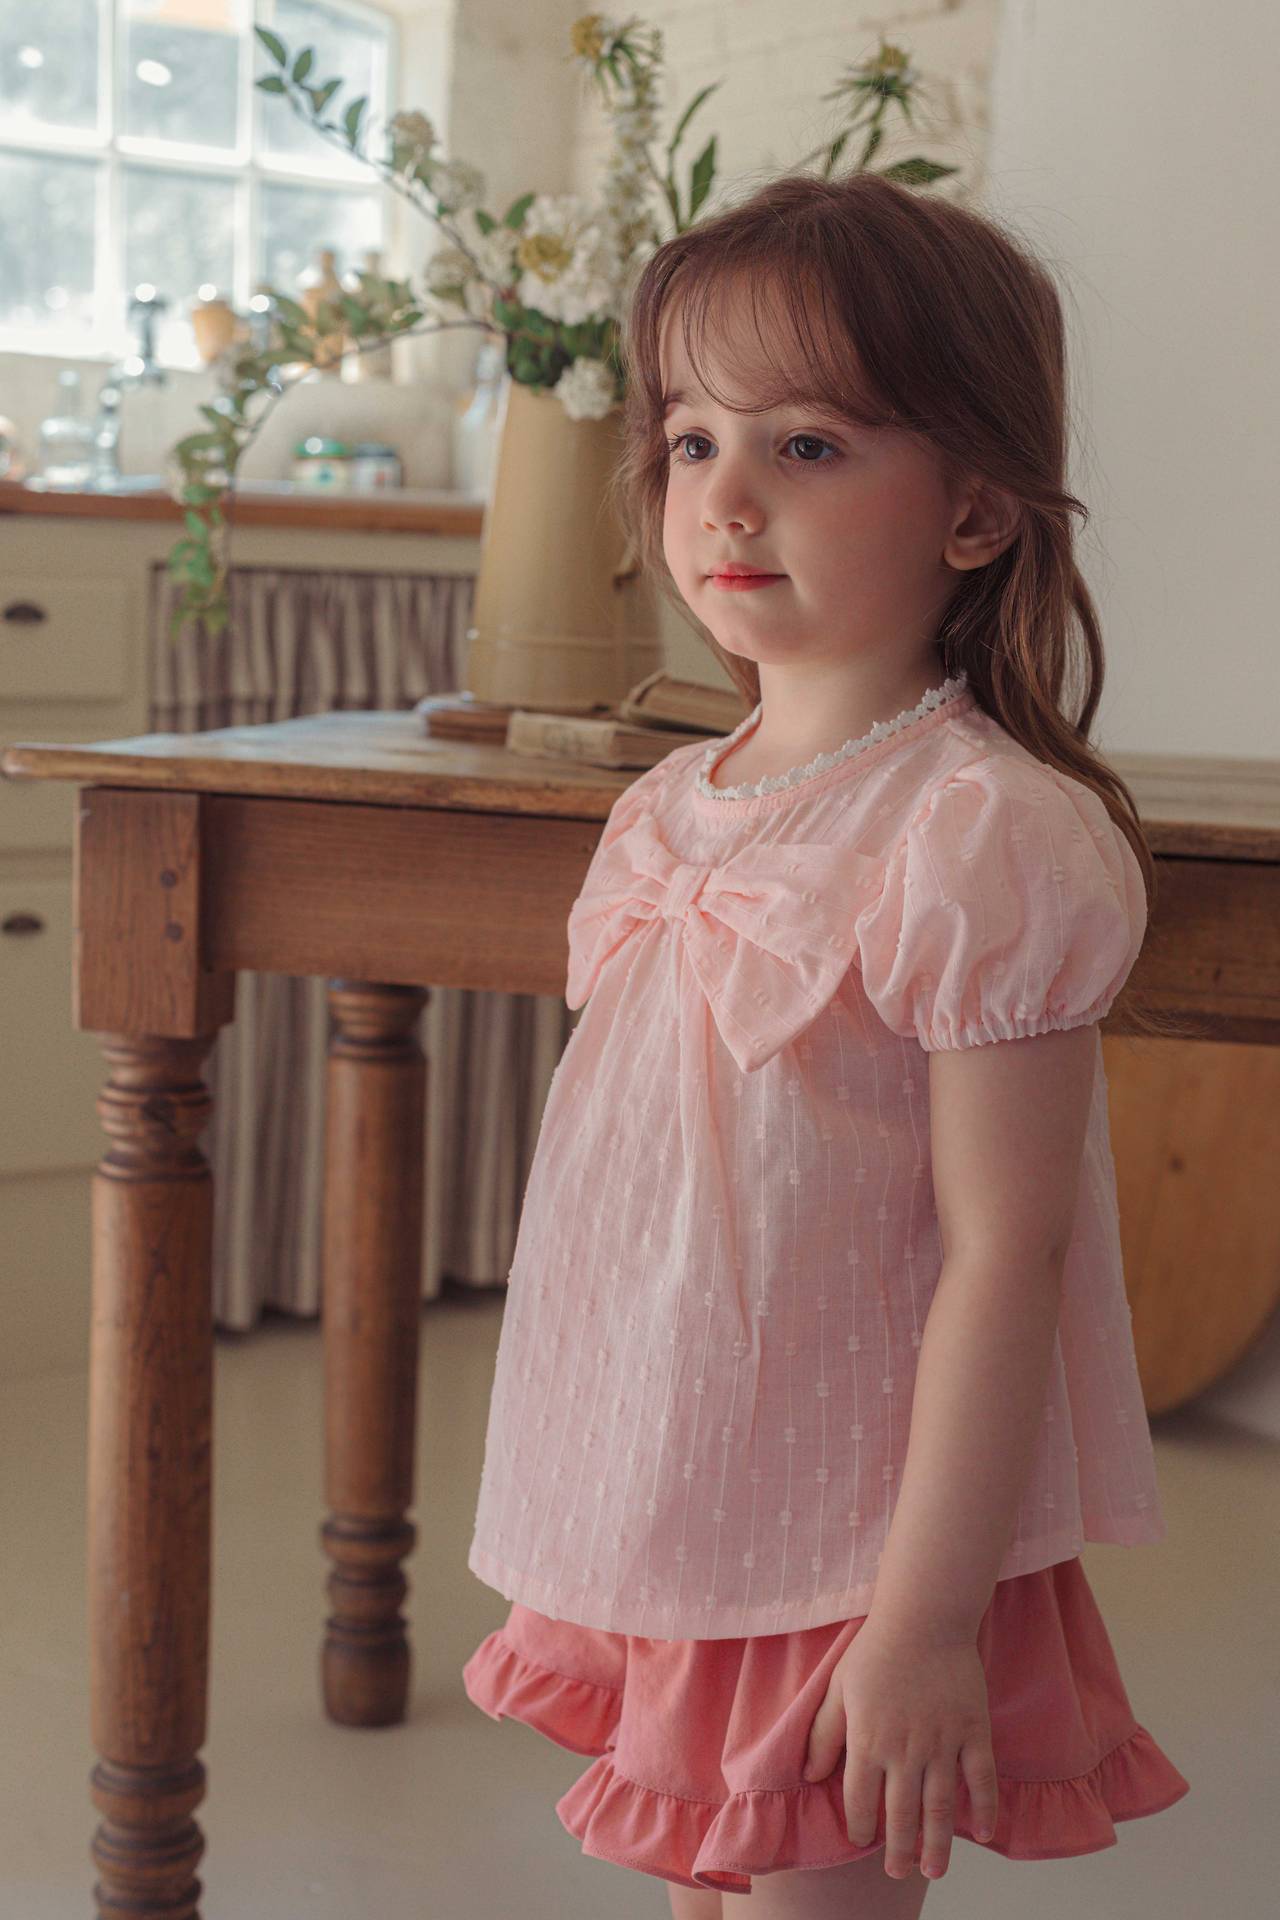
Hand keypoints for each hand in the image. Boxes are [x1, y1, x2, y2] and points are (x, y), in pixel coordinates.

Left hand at [802, 1616, 997, 1879]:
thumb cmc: (876, 1651)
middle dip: (900, 1850)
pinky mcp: (973, 1732)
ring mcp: (942, 1743)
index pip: (861, 1800)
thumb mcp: (838, 1689)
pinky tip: (980, 1833)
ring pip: (941, 1807)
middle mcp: (905, 1750)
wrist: (924, 1619)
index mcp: (868, 1741)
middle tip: (900, 1873)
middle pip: (902, 1814)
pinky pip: (981, 1779)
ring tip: (934, 1871)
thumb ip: (823, 1734)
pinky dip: (984, 1809)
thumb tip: (812, 1776)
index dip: (860, 1826)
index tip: (862, 1840)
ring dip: (938, 1844)